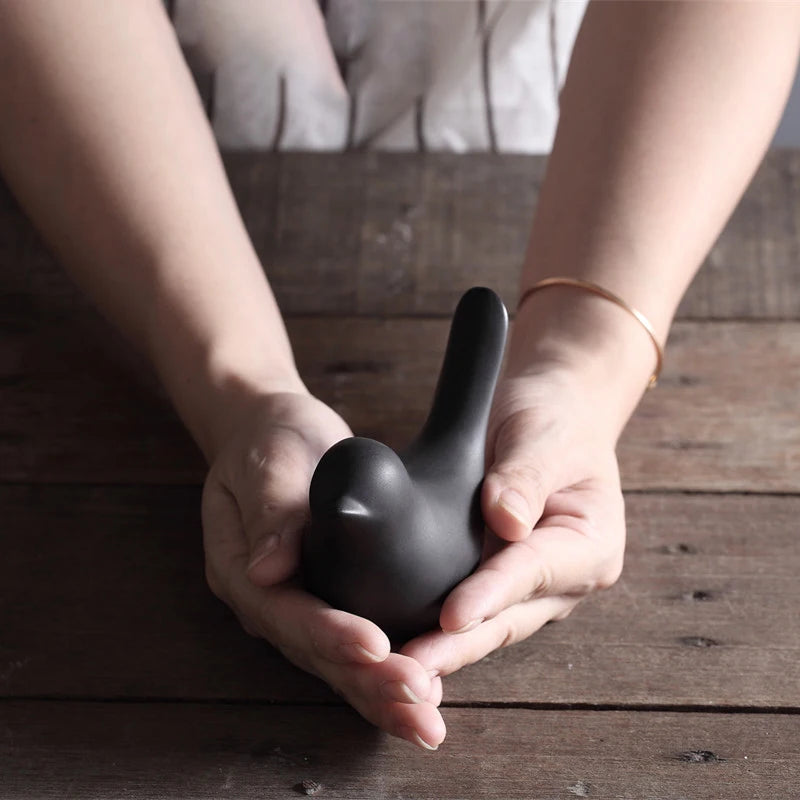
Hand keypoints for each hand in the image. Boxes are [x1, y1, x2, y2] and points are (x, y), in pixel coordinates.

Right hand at [201, 390, 445, 749]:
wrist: (272, 432)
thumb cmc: (270, 438)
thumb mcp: (267, 459)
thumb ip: (270, 509)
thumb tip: (267, 567)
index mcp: (240, 568)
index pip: (287, 612)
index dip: (330, 634)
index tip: (376, 647)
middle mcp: (266, 599)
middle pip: (315, 653)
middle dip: (368, 682)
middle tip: (419, 702)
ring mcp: (294, 604)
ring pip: (336, 664)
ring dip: (381, 694)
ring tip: (427, 720)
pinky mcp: (325, 599)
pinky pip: (350, 649)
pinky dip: (383, 675)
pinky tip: (422, 694)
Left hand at [401, 368, 625, 676]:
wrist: (553, 409)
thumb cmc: (554, 418)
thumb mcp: (543, 436)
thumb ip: (526, 476)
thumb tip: (506, 521)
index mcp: (590, 542)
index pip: (533, 571)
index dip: (490, 595)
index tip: (454, 616)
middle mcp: (567, 576)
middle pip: (509, 616)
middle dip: (461, 644)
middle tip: (414, 669)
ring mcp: (534, 585)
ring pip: (489, 625)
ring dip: (448, 648)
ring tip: (404, 672)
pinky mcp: (503, 580)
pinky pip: (473, 610)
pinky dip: (444, 629)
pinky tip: (409, 647)